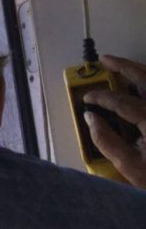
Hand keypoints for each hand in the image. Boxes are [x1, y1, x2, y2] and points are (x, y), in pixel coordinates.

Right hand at [83, 55, 145, 187]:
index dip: (101, 97)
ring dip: (140, 71)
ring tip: (121, 67)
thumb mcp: (130, 167)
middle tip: (104, 61)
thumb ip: (106, 141)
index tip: (87, 98)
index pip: (123, 101)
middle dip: (124, 67)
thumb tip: (90, 118)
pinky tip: (141, 86)